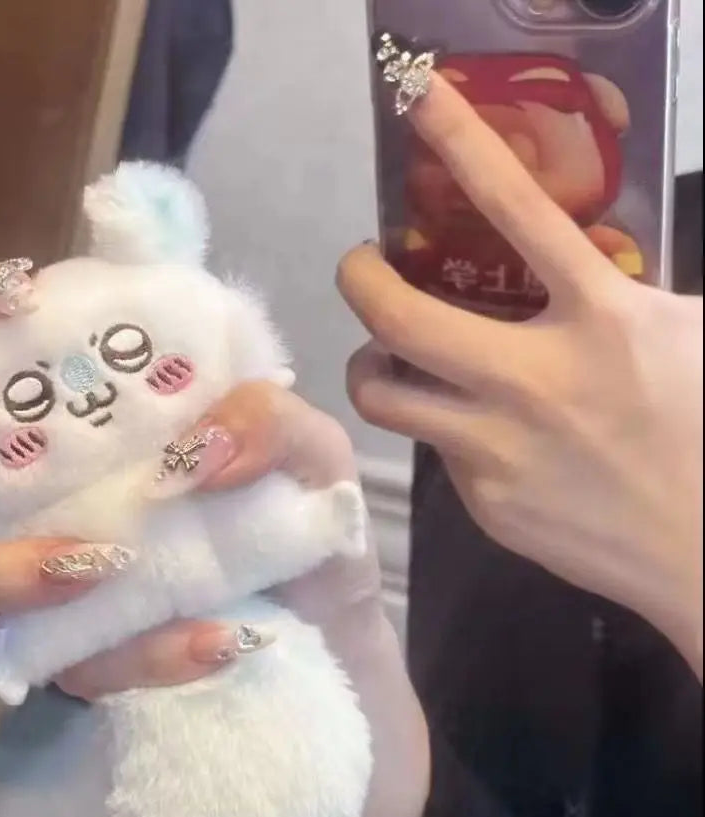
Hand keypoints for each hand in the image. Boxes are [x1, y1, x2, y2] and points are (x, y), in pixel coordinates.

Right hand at [0, 282, 429, 816]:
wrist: (331, 639)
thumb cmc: (304, 521)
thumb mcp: (312, 456)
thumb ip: (271, 421)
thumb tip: (196, 454)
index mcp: (99, 418)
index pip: (6, 348)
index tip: (7, 299)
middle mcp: (50, 487)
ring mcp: (47, 576)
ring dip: (11, 564)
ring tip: (106, 560)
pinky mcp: (76, 657)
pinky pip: (75, 661)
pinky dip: (144, 651)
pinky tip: (219, 639)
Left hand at [338, 73, 702, 678]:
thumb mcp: (682, 336)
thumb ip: (614, 297)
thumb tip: (556, 269)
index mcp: (602, 319)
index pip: (523, 210)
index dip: (465, 143)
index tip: (420, 97)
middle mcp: (534, 380)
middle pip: (399, 318)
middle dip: (359, 280)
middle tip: (361, 267)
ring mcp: (497, 448)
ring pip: (383, 394)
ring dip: (370, 365)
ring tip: (389, 358)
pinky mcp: (483, 502)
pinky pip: (436, 450)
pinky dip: (445, 429)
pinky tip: (483, 436)